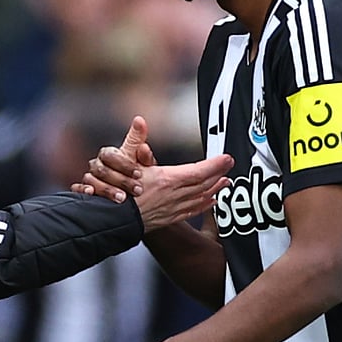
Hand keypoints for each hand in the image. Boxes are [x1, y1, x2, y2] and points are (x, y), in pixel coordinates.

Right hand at [70, 117, 230, 231]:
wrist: (112, 220)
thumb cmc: (118, 192)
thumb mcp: (125, 161)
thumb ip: (135, 140)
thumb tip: (139, 121)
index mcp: (166, 179)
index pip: (199, 171)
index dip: (215, 165)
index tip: (226, 158)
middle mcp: (174, 195)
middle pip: (204, 184)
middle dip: (219, 174)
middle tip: (229, 167)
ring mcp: (173, 208)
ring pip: (201, 198)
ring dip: (215, 189)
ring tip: (225, 182)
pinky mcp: (170, 218)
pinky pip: (193, 211)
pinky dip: (205, 205)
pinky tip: (211, 202)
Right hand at [71, 116, 156, 201]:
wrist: (131, 200)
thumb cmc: (135, 179)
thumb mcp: (143, 167)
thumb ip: (145, 156)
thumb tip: (144, 147)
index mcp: (109, 155)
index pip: (111, 155)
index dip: (124, 164)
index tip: (139, 174)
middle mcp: (97, 165)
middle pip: (102, 169)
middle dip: (120, 180)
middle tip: (137, 190)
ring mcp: (89, 178)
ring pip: (91, 180)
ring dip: (107, 189)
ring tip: (122, 198)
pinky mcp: (83, 191)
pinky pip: (78, 188)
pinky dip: (83, 190)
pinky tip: (92, 193)